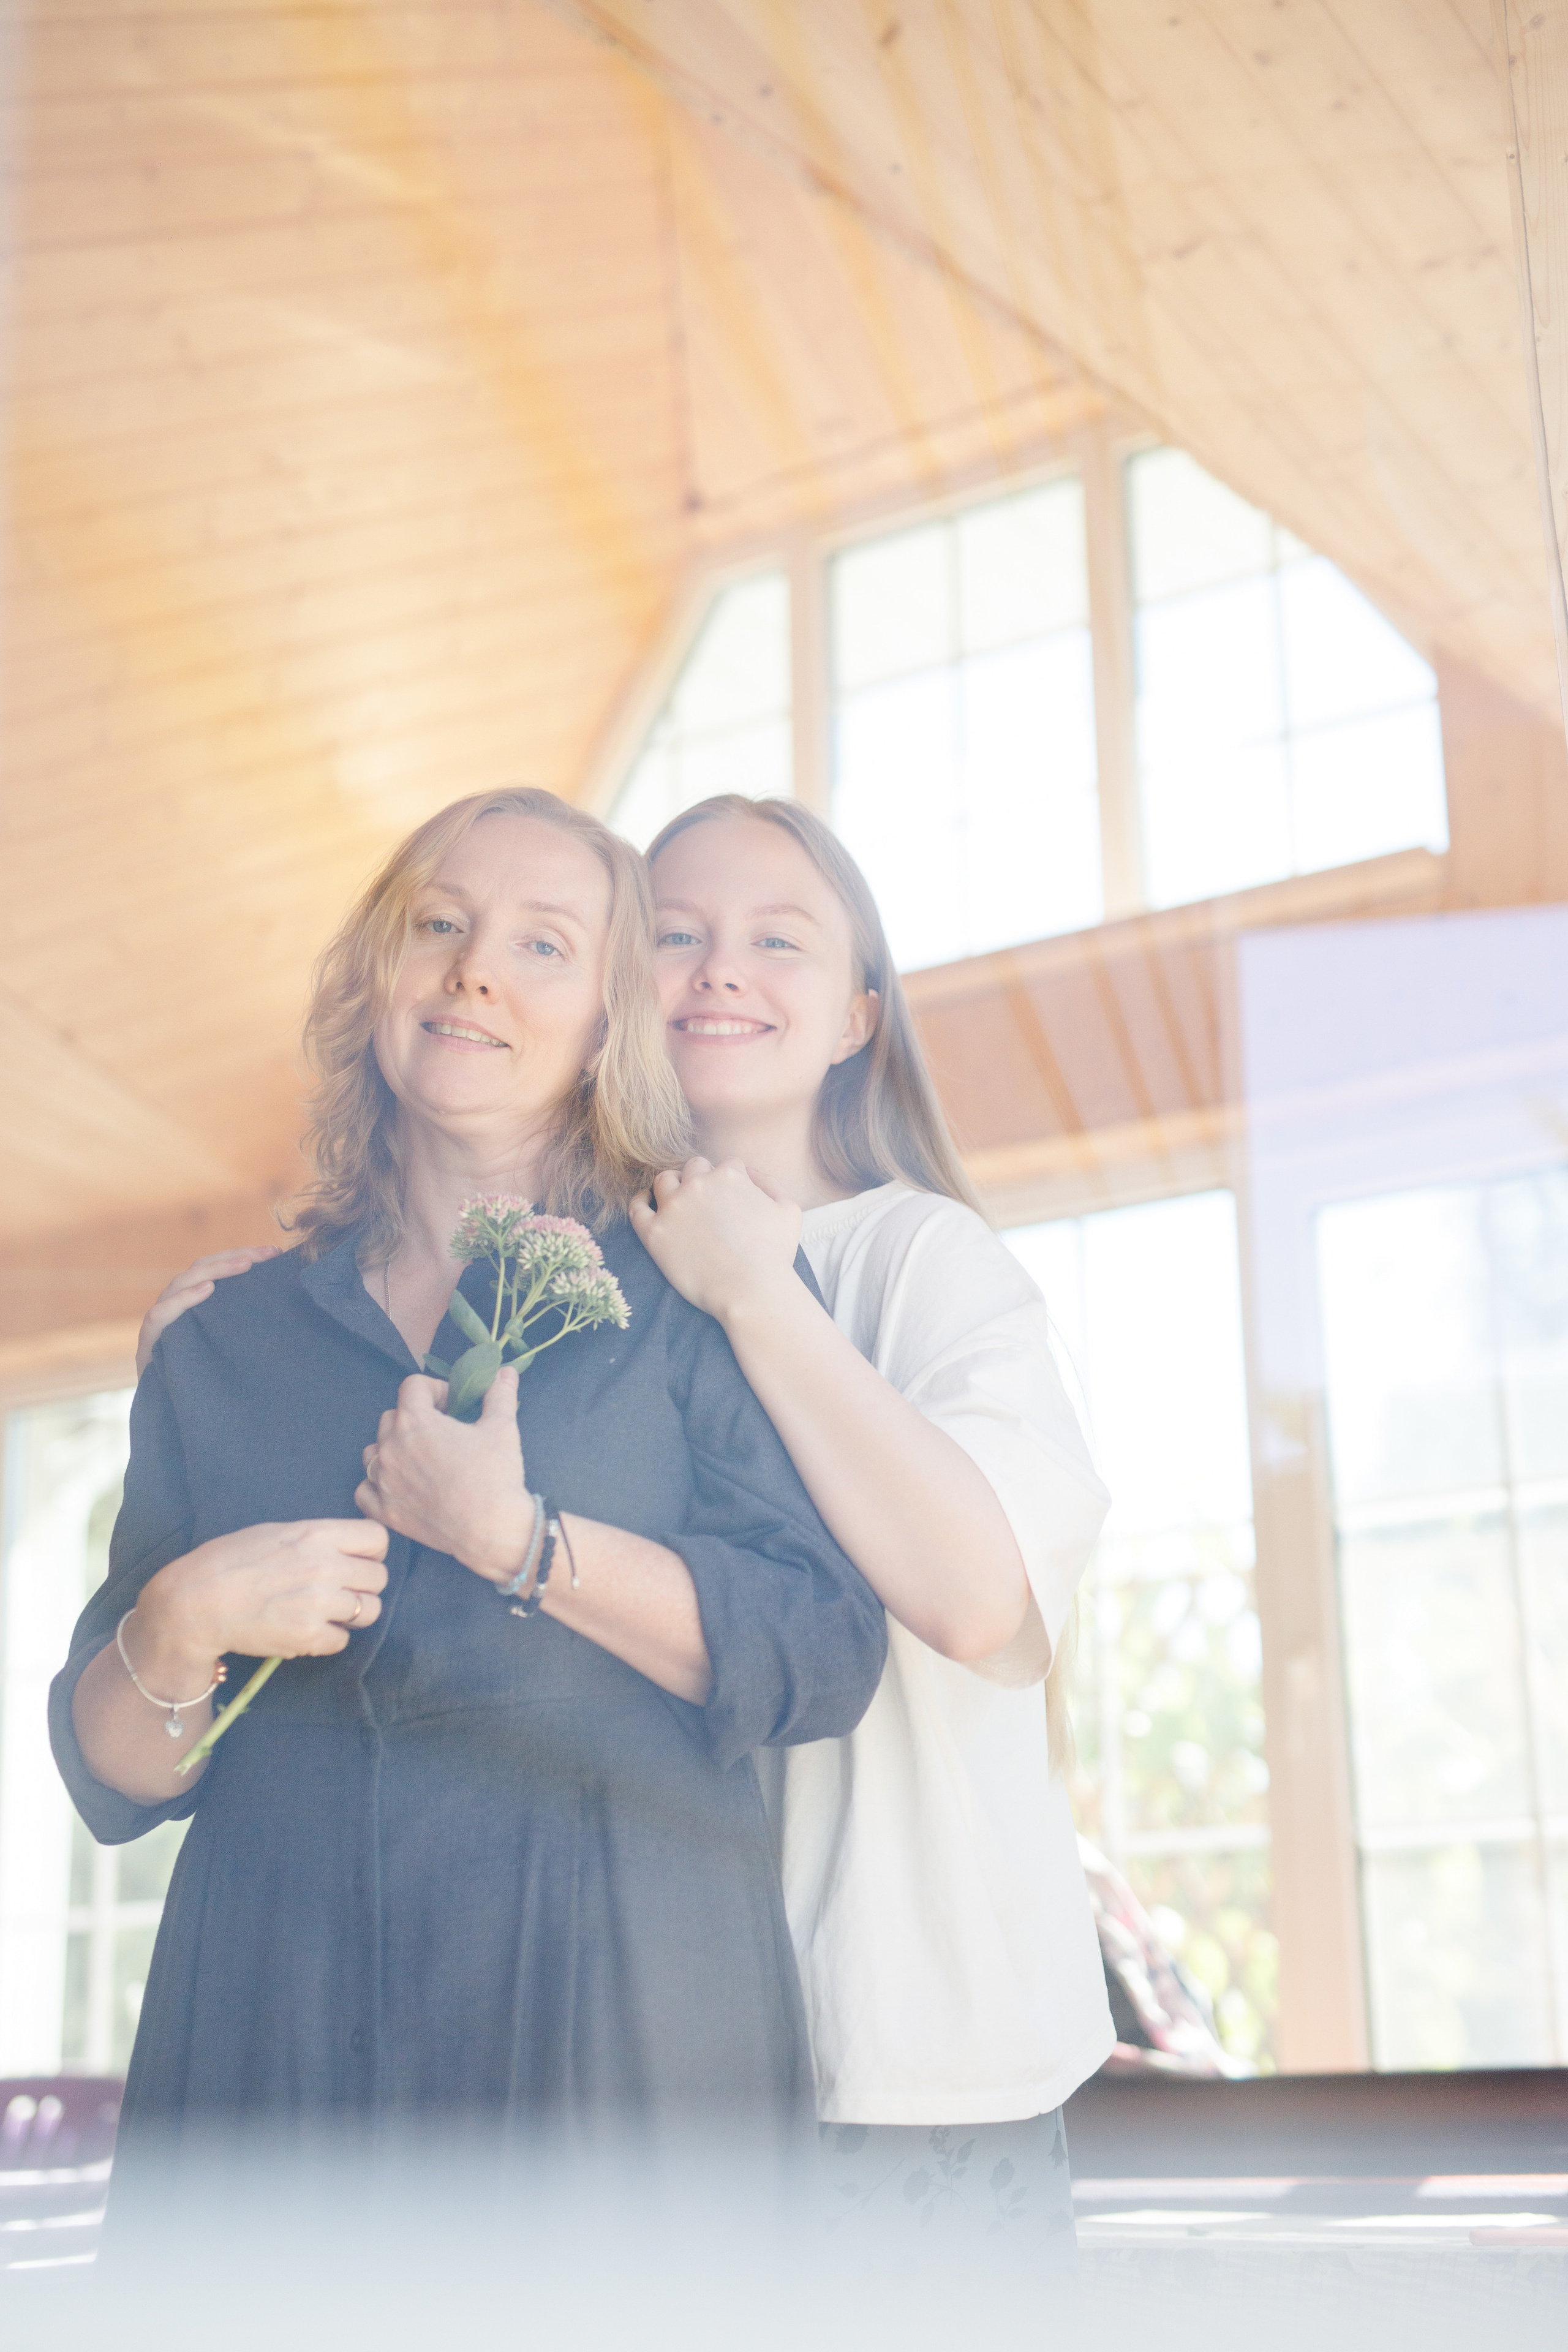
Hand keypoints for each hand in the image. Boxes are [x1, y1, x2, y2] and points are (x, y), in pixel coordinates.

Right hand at [136, 1518, 388, 1671]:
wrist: (194, 1602)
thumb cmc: (229, 1561)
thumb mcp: (276, 1533)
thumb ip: (316, 1538)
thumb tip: (345, 1548)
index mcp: (317, 1534)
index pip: (379, 1538)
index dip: (372, 1552)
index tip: (356, 1560)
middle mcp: (325, 1566)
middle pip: (380, 1577)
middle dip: (364, 1585)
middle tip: (339, 1591)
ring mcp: (319, 1603)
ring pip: (370, 1611)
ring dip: (351, 1614)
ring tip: (324, 1612)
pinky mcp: (308, 1636)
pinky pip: (342, 1640)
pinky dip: (328, 1639)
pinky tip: (306, 1630)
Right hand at [137, 1247, 279, 1375]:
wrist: (166, 1411)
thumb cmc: (202, 1374)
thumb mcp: (226, 1343)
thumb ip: (240, 1321)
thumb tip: (283, 1301)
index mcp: (192, 1300)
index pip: (214, 1266)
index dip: (243, 1254)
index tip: (275, 1252)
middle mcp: (174, 1304)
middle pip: (201, 1268)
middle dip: (234, 1257)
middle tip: (264, 1254)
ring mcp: (160, 1321)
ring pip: (180, 1283)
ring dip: (213, 1271)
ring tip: (243, 1265)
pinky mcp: (149, 1341)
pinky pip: (161, 1315)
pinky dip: (182, 1300)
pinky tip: (206, 1291)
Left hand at [355, 1368, 531, 1584]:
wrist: (491, 1529)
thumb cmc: (495, 1475)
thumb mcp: (502, 1427)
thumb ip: (499, 1394)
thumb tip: (505, 1372)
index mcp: (414, 1421)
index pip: (413, 1386)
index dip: (435, 1389)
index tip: (453, 1403)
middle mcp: (390, 1447)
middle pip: (391, 1416)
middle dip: (414, 1416)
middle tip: (441, 1430)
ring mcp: (383, 1481)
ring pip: (373, 1451)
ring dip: (391, 1447)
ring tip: (418, 1457)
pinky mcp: (384, 1511)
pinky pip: (364, 1490)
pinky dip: (376, 1484)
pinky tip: (398, 1485)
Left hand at [629, 1158, 801, 1323]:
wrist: (751, 1291)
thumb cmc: (774, 1255)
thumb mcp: (788, 1210)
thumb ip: (770, 1183)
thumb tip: (749, 1172)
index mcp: (730, 1175)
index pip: (726, 1166)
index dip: (729, 1180)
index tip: (728, 1198)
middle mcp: (699, 1184)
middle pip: (693, 1167)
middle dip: (700, 1179)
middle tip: (703, 1201)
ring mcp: (674, 1207)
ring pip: (664, 1180)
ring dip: (672, 1186)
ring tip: (677, 1202)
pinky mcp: (654, 1233)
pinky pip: (637, 1207)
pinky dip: (641, 1201)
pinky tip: (646, 1203)